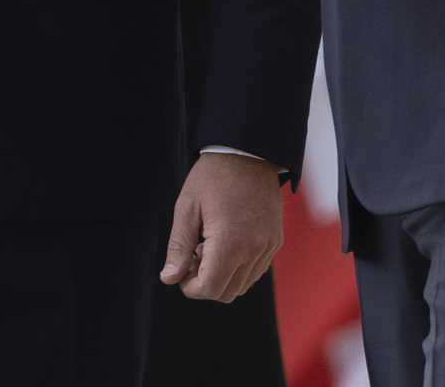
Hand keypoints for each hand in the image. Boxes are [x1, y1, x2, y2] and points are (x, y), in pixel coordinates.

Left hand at [159, 154, 282, 302]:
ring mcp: (268, 246)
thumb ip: (179, 247)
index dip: (190, 287)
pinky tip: (227, 241)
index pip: (210, 289)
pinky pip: (256, 270)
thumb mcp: (188, 207)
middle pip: (227, 293)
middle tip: (193, 255)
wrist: (248, 150)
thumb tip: (169, 278)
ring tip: (209, 245)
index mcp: (230, 242)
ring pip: (243, 285)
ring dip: (223, 275)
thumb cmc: (213, 176)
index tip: (181, 268)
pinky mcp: (275, 240)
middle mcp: (254, 249)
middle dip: (205, 283)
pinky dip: (239, 267)